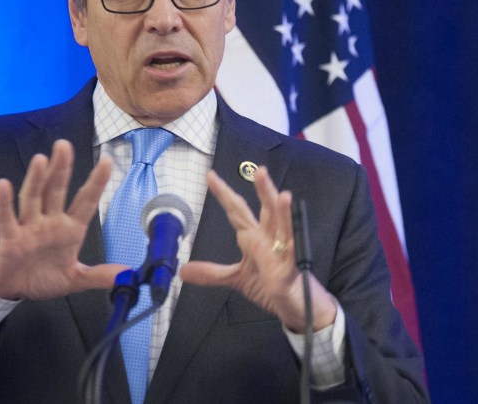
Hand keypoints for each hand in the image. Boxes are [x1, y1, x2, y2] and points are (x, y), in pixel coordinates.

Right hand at [0, 139, 125, 299]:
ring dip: (36, 179)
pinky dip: (4, 203)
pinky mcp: (9, 238)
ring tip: (41, 158)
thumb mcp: (74, 279)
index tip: (107, 161)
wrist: (11, 289)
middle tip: (64, 145)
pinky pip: (6, 218)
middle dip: (61, 169)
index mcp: (68, 229)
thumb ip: (98, 275)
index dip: (96, 183)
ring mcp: (28, 227)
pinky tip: (3, 185)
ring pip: (33, 198)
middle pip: (55, 191)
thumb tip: (127, 275)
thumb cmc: (41, 278)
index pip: (85, 202)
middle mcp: (49, 222)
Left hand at [180, 166, 337, 331]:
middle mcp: (270, 239)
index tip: (210, 175)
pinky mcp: (292, 272)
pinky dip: (293, 249)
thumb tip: (182, 271)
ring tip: (283, 195)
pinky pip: (293, 259)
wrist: (295, 306)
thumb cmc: (271, 286)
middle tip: (259, 170)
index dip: (224, 194)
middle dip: (263, 191)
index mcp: (254, 238)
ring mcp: (283, 254)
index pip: (237, 211)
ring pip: (284, 228)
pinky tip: (292, 240)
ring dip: (284, 213)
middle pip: (267, 210)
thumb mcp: (236, 278)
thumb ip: (211, 273)